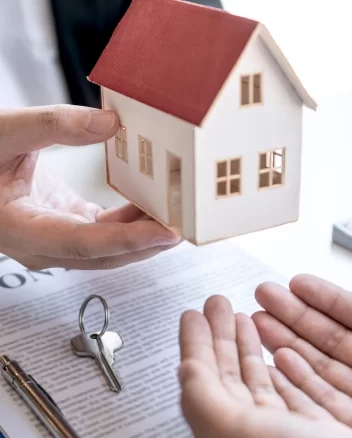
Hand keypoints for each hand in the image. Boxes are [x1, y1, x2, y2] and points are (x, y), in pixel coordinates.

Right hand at [0, 105, 180, 269]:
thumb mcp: (4, 133)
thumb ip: (55, 125)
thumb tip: (111, 124)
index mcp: (22, 230)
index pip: (85, 244)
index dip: (129, 241)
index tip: (168, 233)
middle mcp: (42, 244)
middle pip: (107, 254)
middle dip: (150, 243)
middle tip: (188, 225)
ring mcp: (57, 239)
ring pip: (110, 246)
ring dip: (144, 233)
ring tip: (178, 213)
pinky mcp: (67, 226)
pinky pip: (106, 231)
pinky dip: (131, 221)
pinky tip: (152, 202)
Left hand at [178, 295, 351, 437]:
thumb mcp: (234, 429)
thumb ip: (202, 395)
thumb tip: (183, 364)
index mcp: (224, 429)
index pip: (202, 376)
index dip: (195, 342)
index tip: (191, 314)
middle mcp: (250, 431)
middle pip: (228, 372)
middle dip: (221, 334)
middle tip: (217, 304)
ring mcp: (282, 432)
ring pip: (258, 380)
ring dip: (249, 346)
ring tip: (244, 318)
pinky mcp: (313, 434)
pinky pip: (290, 394)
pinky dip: (284, 369)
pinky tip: (281, 355)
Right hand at [252, 275, 351, 437]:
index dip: (329, 301)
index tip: (299, 283)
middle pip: (335, 341)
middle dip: (297, 317)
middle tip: (265, 296)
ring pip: (324, 370)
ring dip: (289, 344)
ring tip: (258, 321)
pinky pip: (326, 405)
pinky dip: (298, 382)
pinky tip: (277, 359)